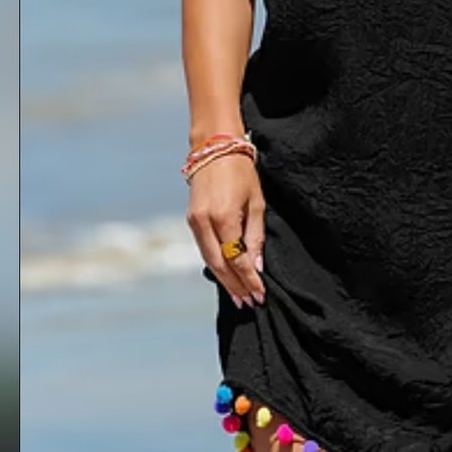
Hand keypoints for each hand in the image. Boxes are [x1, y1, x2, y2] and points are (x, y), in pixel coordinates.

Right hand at [186, 153, 266, 308]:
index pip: (237, 258)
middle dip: (234, 286)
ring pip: (208, 260)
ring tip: (239, 295)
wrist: (214, 147)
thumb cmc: (241, 172)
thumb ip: (255, 237)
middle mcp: (204, 222)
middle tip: (249, 303)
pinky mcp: (190, 220)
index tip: (260, 294)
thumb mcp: (256, 203)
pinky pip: (204, 249)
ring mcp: (194, 222)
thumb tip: (257, 266)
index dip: (248, 279)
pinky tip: (226, 275)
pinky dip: (215, 264)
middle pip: (219, 265)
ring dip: (224, 280)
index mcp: (223, 217)